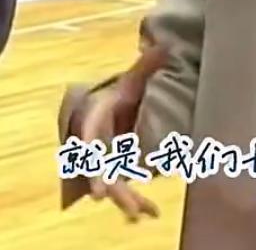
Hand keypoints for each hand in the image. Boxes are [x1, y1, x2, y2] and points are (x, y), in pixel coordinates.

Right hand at [78, 45, 166, 221]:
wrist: (125, 100)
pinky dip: (135, 198)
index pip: (89, 131)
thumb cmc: (128, 87)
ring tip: (143, 211)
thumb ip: (148, 65)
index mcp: (99, 112)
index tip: (91, 167)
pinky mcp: (117, 164)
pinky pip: (122, 183)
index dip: (89, 149)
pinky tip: (150, 211)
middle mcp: (98, 137)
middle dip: (107, 181)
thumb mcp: (137, 77)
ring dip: (125, 196)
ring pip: (111, 179)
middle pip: (98, 163)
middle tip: (112, 199)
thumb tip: (163, 47)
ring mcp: (107, 153)